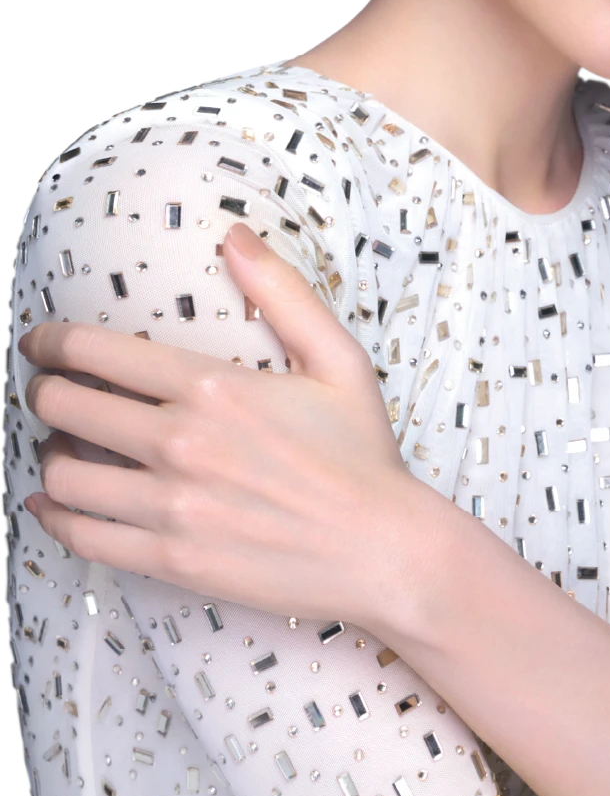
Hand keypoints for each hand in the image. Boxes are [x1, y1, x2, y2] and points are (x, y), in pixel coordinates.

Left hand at [19, 220, 424, 627]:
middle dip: (43, 391)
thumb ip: (281, 291)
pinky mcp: (171, 560)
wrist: (382, 551)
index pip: (97, 352)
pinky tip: (52, 503)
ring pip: (64, 475)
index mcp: (213, 387)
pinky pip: (84, 537)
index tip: (40, 342)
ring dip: (49, 453)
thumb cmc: (361, 454)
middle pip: (65, 407)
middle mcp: (181, 444)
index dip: (51, 341)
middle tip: (48, 389)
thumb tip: (235, 236)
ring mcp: (171, 506)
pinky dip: (53, 517)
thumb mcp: (337, 358)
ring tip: (61, 444)